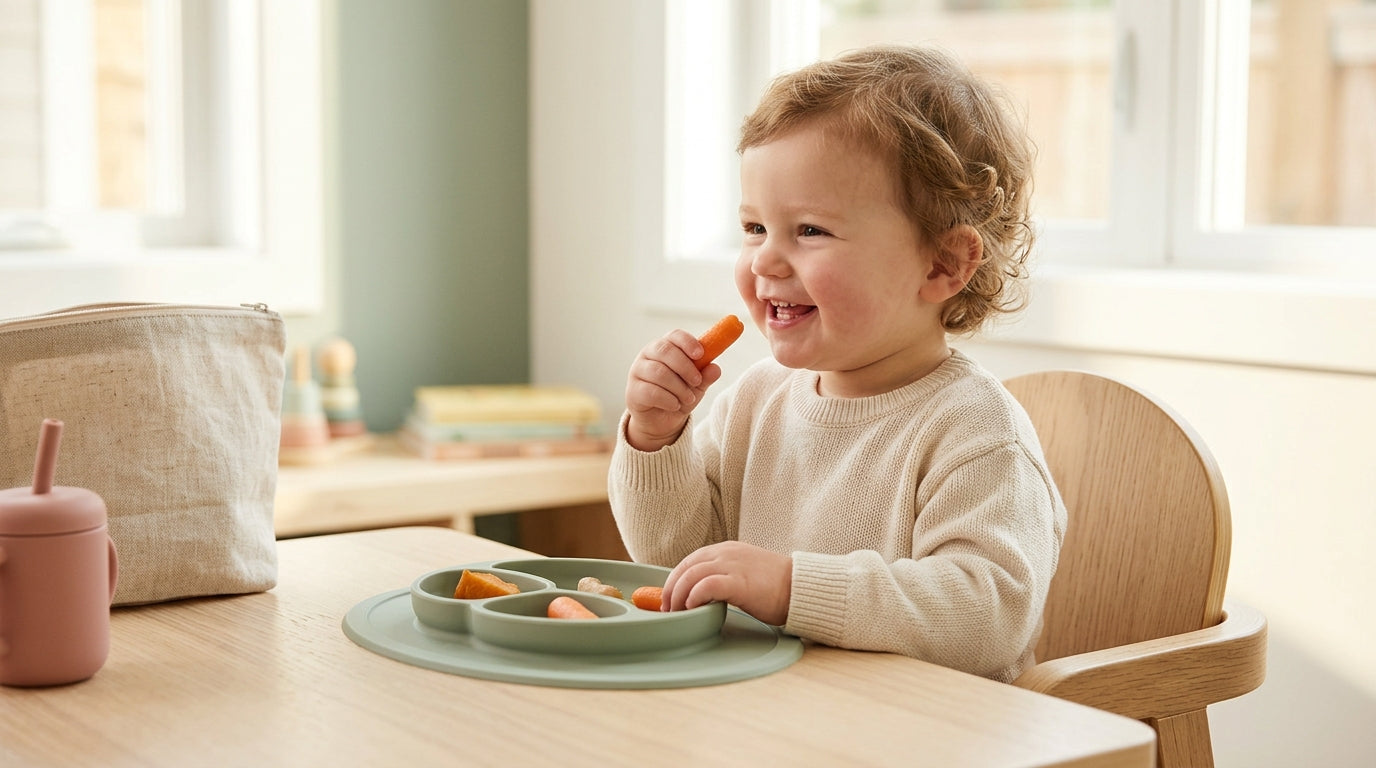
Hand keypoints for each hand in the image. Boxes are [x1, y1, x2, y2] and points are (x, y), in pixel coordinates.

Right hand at [624, 329, 722, 451]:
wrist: (662, 421)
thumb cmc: (679, 395)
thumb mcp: (696, 387)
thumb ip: (705, 377)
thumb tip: (715, 368)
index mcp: (666, 347)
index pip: (675, 336)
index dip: (687, 342)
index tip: (700, 354)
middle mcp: (648, 354)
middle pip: (665, 350)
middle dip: (685, 367)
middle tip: (697, 381)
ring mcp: (637, 371)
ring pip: (659, 372)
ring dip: (679, 387)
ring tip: (688, 399)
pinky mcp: (633, 390)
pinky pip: (651, 392)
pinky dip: (668, 400)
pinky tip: (675, 405)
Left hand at [662, 541, 791, 625]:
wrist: (799, 587)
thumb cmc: (773, 586)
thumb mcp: (742, 571)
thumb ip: (722, 575)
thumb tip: (700, 593)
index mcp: (725, 550)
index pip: (689, 561)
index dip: (674, 580)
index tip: (669, 599)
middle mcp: (725, 553)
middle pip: (685, 567)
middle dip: (671, 589)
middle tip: (667, 609)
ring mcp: (732, 565)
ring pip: (691, 575)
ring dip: (678, 595)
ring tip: (677, 612)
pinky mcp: (739, 582)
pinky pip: (707, 585)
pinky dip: (695, 596)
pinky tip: (693, 608)